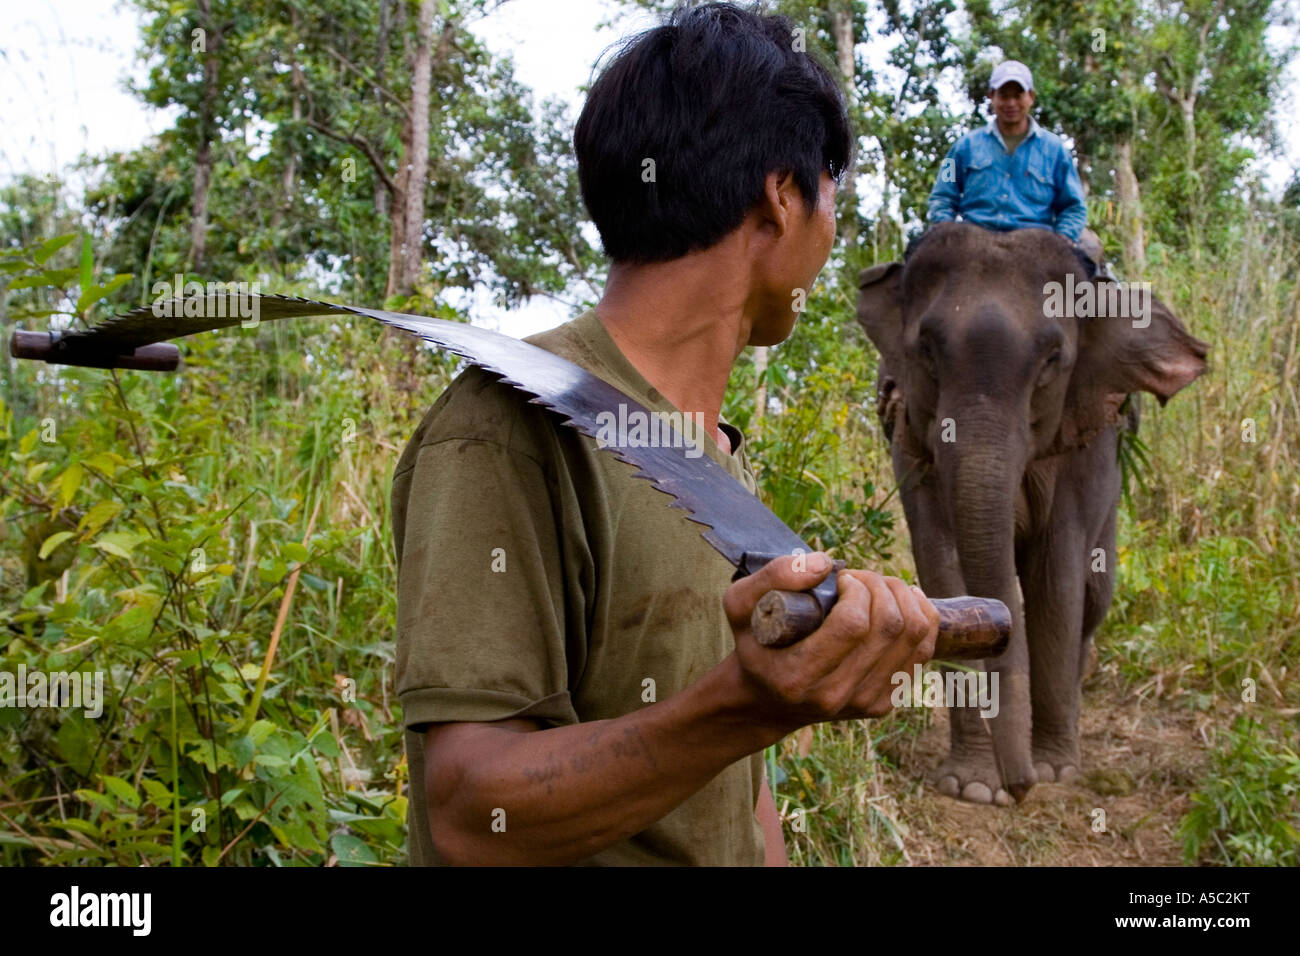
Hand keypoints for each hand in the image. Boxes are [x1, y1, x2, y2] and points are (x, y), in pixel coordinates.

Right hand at [723, 552, 938, 731]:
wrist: (767, 699)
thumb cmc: (756, 643)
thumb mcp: (740, 604)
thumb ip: (774, 576)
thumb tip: (823, 563)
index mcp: (798, 677)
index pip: (853, 624)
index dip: (857, 590)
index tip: (841, 579)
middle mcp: (836, 697)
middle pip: (890, 628)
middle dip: (881, 587)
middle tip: (858, 578)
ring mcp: (865, 704)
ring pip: (914, 636)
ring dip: (903, 597)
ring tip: (877, 587)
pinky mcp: (885, 703)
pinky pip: (923, 649)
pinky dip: (920, 615)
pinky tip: (902, 600)